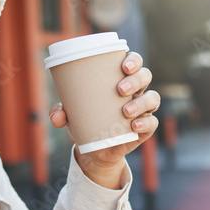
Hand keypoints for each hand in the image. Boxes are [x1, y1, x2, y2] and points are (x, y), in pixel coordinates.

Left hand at [49, 51, 159, 188]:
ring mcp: (143, 109)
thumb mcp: (71, 116)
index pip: (133, 62)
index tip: (124, 65)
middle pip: (145, 76)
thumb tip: (56, 116)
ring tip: (125, 111)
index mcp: (120, 79)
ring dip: (141, 102)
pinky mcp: (146, 128)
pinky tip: (134, 126)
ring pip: (153, 98)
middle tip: (120, 89)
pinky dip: (146, 123)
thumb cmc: (86, 121)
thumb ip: (61, 112)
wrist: (96, 150)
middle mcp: (136, 91)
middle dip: (136, 79)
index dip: (133, 60)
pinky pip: (153, 122)